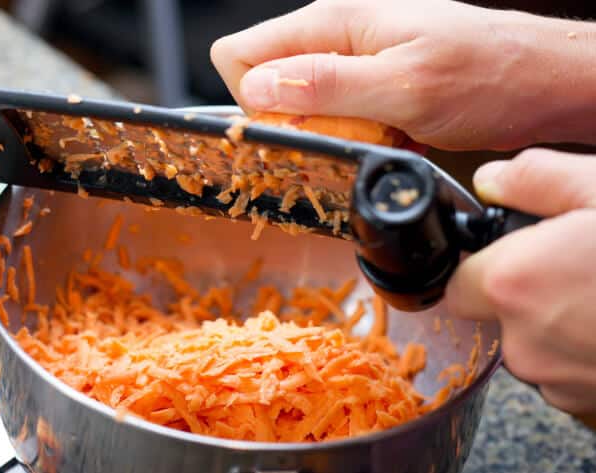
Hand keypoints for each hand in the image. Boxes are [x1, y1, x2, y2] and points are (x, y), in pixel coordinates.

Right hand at [211, 0, 595, 150]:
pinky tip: (388, 137)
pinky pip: (336, 116)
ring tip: (374, 136)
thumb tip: (260, 89)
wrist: (541, 81)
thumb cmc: (489, 76)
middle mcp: (336, 38)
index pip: (241, 55)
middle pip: (267, 84)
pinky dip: (355, 135)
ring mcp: (353, 61)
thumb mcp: (403, 86)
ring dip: (328, 134)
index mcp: (332, 24)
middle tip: (343, 136)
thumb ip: (326, 86)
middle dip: (291, 123)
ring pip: (301, 106)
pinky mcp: (370, 84)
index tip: (291, 128)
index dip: (254, 101)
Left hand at [445, 149, 595, 419]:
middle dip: (527, 290)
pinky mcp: (593, 407)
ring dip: (562, 322)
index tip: (509, 252)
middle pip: (500, 316)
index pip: (457, 284)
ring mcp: (562, 383)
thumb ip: (537, 178)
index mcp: (515, 284)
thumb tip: (492, 179)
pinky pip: (570, 373)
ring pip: (538, 346)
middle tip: (579, 264)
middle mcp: (526, 343)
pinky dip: (588, 350)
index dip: (482, 265)